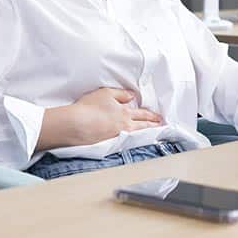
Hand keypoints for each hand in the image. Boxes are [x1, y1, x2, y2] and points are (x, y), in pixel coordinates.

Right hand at [39, 87, 162, 149]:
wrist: (76, 124)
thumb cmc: (89, 107)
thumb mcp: (106, 93)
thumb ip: (121, 94)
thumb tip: (132, 97)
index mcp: (124, 112)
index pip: (142, 114)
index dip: (152, 115)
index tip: (159, 117)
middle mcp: (124, 126)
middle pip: (142, 126)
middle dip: (153, 125)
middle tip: (161, 127)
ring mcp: (117, 136)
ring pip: (136, 135)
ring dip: (146, 134)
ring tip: (152, 135)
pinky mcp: (109, 144)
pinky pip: (125, 142)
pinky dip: (133, 142)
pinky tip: (133, 142)